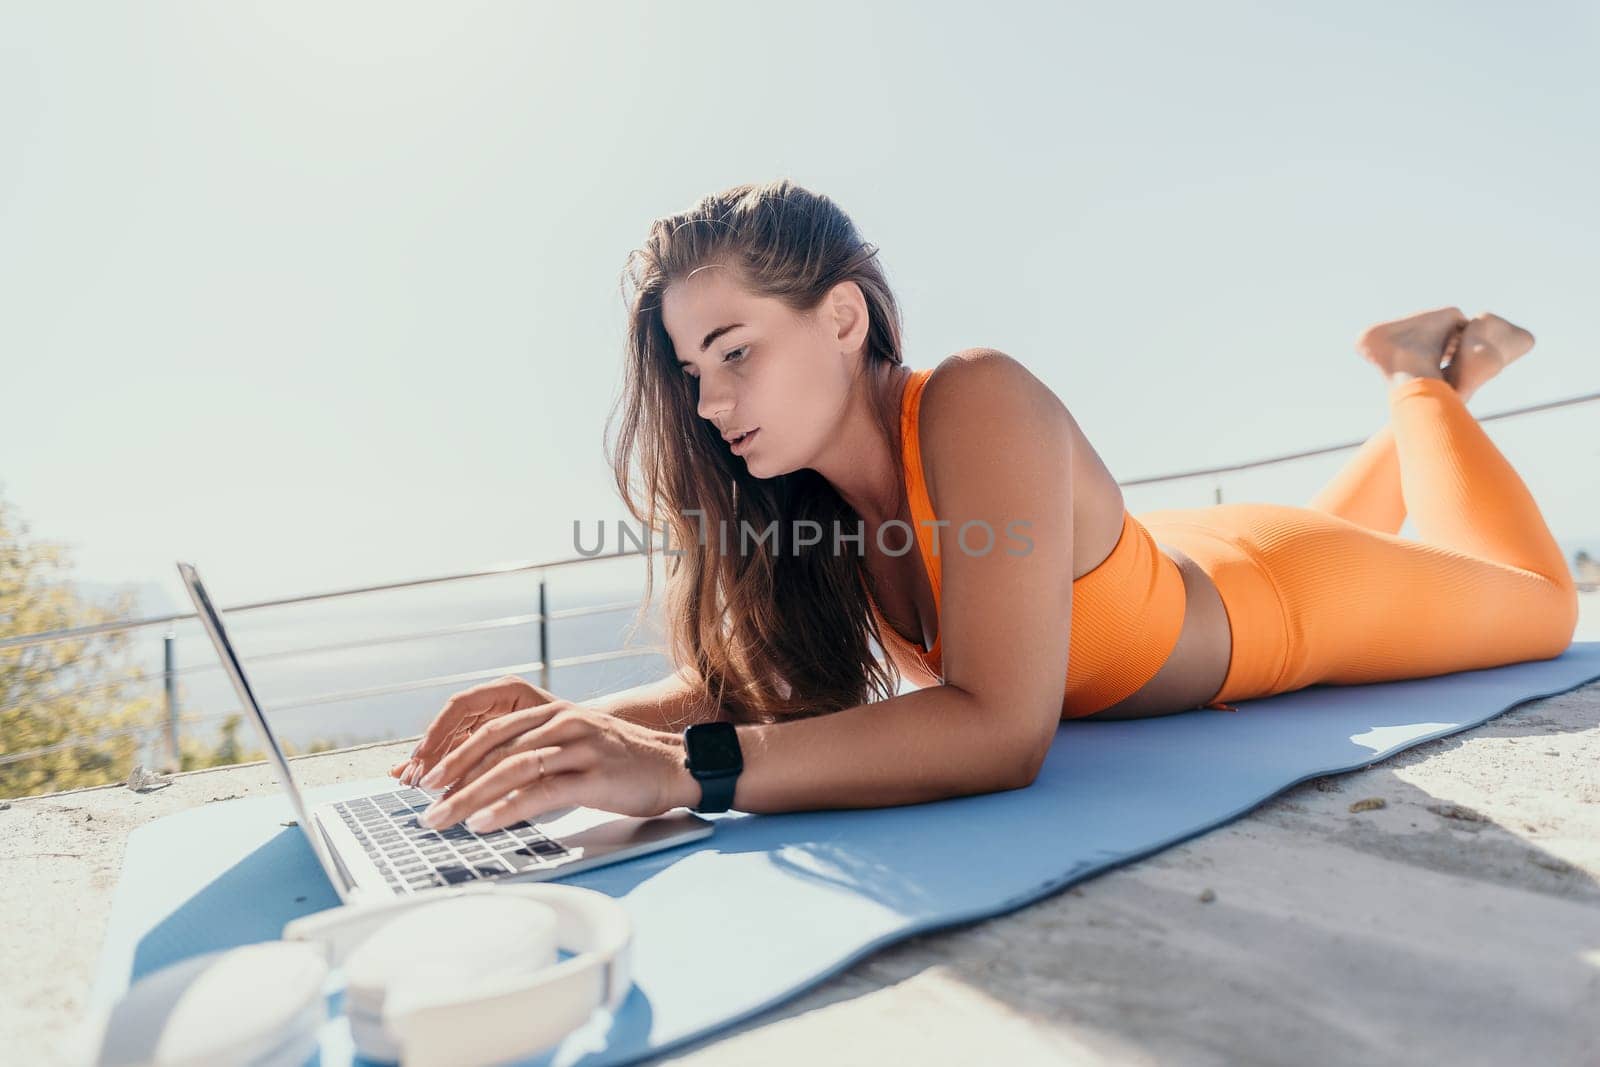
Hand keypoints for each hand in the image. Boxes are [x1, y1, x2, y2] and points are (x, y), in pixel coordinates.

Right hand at [390, 675, 560, 787]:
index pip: (461, 705)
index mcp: (509, 691)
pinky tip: (421, 779)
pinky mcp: (492, 738)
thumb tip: (481, 772)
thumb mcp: (546, 744)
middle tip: (412, 779)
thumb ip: (513, 753)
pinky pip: (461, 749)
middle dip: (430, 752)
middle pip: (451, 723)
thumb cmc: (577, 738)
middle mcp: (495, 701)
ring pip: (452, 738)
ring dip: (432, 761)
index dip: (438, 732)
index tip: (424, 758)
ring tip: (411, 783)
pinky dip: (444, 765)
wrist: (597, 741)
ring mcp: (492, 718)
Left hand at [410, 697, 695, 832]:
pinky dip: (507, 809)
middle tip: (422, 803)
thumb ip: (537, 754)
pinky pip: (541, 793)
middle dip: (452, 776)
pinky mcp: (595, 777)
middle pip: (493, 746)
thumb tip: (488, 783)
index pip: (491, 728)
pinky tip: (484, 823)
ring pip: (511, 769)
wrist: (677, 766)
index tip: (425, 778)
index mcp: (554, 712)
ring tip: (442, 819)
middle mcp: (564, 722)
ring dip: (470, 797)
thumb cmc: (623, 764)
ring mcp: (580, 747)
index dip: (454, 752)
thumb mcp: (576, 746)